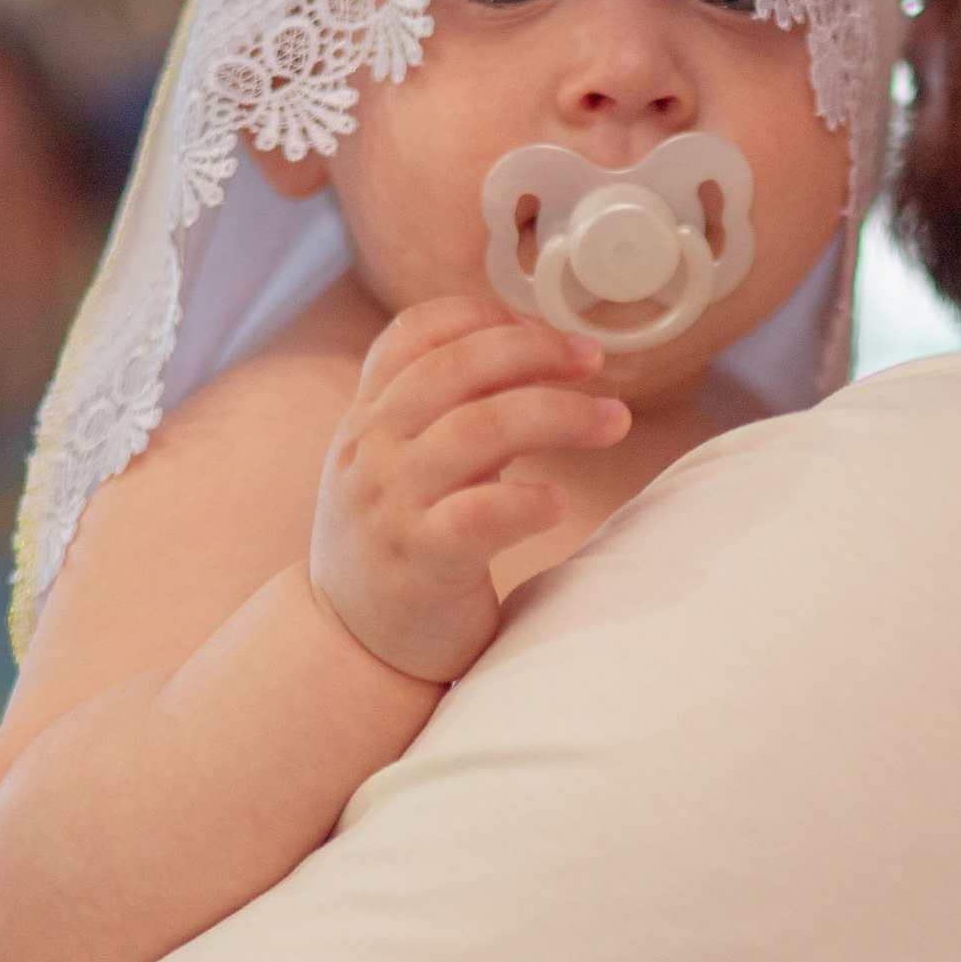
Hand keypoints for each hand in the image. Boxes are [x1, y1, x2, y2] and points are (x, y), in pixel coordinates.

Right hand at [312, 299, 626, 683]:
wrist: (348, 644)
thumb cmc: (397, 544)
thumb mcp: (403, 464)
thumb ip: (450, 413)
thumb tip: (530, 357)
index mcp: (370, 418)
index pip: (412, 335)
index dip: (479, 317)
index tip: (539, 325)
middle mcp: (373, 450)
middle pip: (454, 370)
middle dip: (532, 351)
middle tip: (591, 359)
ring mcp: (393, 505)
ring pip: (474, 431)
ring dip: (555, 414)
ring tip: (612, 421)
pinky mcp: (419, 562)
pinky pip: (476, 516)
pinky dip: (525, 501)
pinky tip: (560, 502)